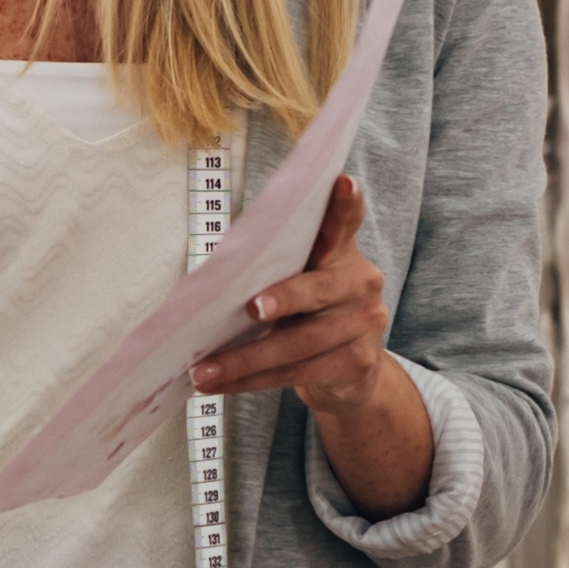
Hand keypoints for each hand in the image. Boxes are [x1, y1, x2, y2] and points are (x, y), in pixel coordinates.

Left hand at [193, 174, 435, 510]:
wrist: (349, 370)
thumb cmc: (307, 312)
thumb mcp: (299, 279)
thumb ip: (277, 267)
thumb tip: (214, 279)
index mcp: (342, 252)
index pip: (345, 222)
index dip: (345, 204)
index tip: (343, 182)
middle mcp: (361, 283)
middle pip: (317, 290)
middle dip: (283, 299)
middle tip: (251, 308)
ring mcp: (365, 325)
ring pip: (300, 343)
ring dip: (245, 360)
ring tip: (203, 371)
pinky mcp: (357, 364)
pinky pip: (297, 374)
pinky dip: (252, 381)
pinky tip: (222, 385)